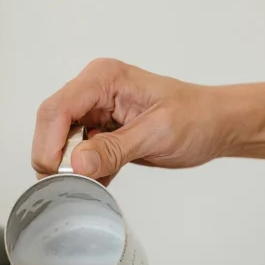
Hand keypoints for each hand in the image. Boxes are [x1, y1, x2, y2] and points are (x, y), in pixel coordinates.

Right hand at [32, 58, 242, 184]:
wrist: (215, 124)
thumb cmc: (196, 117)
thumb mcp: (158, 133)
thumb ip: (115, 149)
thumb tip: (77, 163)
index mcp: (104, 78)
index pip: (58, 108)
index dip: (50, 144)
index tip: (57, 174)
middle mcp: (93, 91)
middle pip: (52, 126)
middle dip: (56, 158)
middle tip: (74, 186)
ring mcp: (94, 112)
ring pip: (60, 144)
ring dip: (70, 169)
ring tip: (95, 184)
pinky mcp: (100, 133)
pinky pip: (77, 156)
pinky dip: (85, 174)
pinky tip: (103, 183)